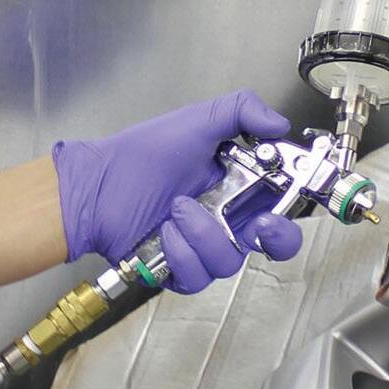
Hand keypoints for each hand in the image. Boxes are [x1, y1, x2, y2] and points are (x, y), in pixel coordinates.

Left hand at [53, 90, 304, 287]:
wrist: (99, 184)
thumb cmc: (141, 154)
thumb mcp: (197, 121)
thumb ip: (241, 112)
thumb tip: (279, 123)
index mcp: (238, 189)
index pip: (281, 210)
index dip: (289, 215)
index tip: (283, 206)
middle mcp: (225, 221)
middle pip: (272, 247)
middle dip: (274, 240)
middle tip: (257, 225)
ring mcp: (203, 247)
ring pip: (230, 262)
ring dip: (204, 235)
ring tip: (177, 209)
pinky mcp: (179, 270)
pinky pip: (197, 277)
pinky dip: (180, 253)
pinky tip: (163, 231)